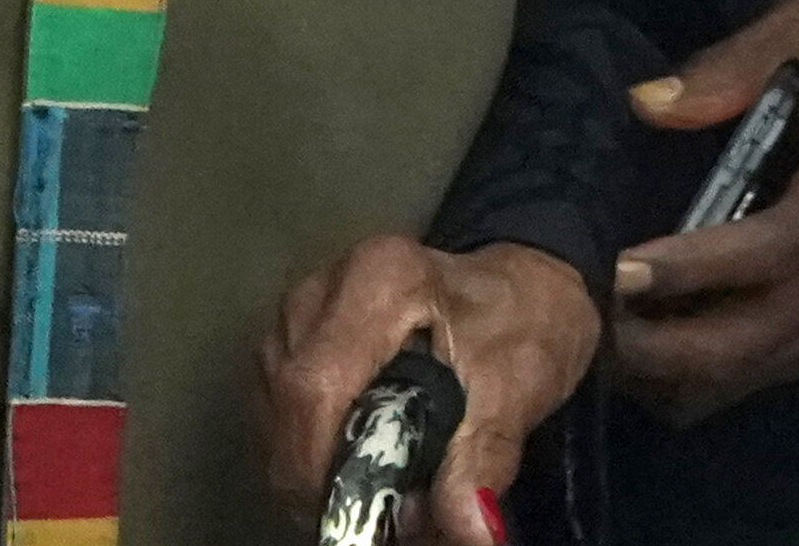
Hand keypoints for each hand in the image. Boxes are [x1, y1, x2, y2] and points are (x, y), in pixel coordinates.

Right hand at [255, 234, 594, 529]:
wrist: (522, 290)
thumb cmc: (523, 323)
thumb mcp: (518, 387)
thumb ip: (484, 458)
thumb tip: (471, 534)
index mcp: (379, 278)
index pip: (316, 387)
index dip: (325, 464)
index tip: (367, 515)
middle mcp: (318, 292)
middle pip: (289, 408)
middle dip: (327, 476)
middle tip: (388, 513)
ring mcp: (292, 318)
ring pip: (275, 420)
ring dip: (318, 469)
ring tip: (385, 485)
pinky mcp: (285, 346)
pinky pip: (278, 417)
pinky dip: (314, 453)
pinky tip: (361, 463)